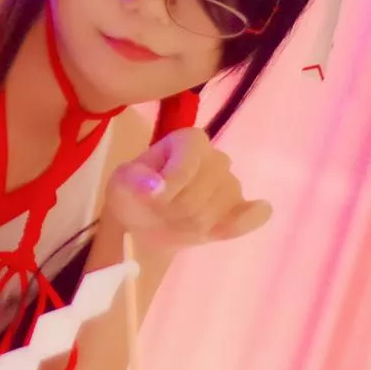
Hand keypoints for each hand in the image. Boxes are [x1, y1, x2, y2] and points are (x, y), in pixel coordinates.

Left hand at [103, 127, 272, 251]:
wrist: (143, 223)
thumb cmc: (133, 194)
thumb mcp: (121, 183)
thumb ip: (135, 181)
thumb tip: (156, 188)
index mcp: (190, 140)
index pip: (190, 162)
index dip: (172, 184)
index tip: (152, 198)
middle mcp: (216, 158)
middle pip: (206, 189)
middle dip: (178, 208)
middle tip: (159, 212)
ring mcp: (232, 185)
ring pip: (218, 210)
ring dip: (191, 224)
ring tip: (173, 220)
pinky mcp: (240, 212)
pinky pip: (249, 219)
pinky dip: (240, 224)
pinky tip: (218, 229)